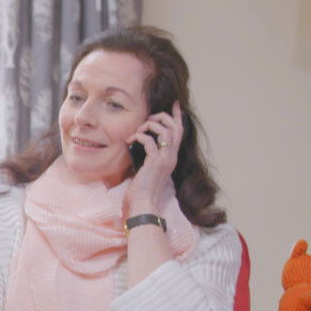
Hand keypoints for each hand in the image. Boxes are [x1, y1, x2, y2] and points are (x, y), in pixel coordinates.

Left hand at [126, 100, 182, 215]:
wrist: (143, 206)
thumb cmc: (141, 192)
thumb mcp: (147, 171)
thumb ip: (148, 158)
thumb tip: (137, 145)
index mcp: (171, 158)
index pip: (179, 133)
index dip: (178, 117)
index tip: (175, 104)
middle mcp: (171, 157)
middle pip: (175, 127)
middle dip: (163, 117)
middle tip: (148, 118)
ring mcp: (165, 160)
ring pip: (166, 131)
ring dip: (151, 125)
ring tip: (138, 131)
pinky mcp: (155, 163)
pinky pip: (150, 141)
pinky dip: (140, 136)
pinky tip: (130, 140)